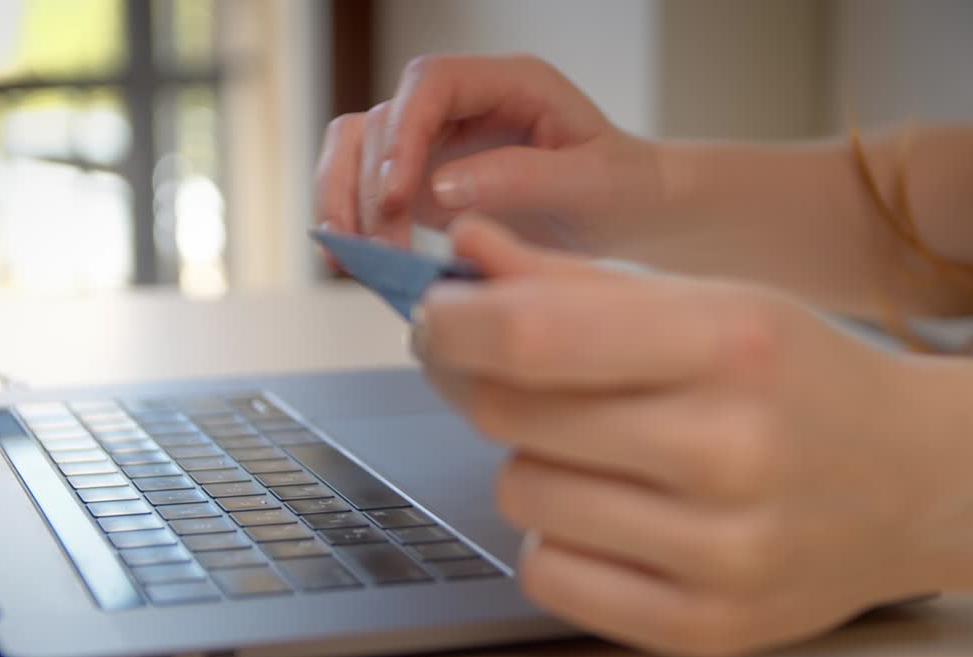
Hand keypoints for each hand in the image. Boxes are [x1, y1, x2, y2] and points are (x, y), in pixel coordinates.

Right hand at [314, 54, 663, 250]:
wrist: (630, 215)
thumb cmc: (622, 190)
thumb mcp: (590, 184)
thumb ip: (519, 178)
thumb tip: (437, 187)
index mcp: (510, 83)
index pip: (432, 82)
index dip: (403, 133)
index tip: (396, 196)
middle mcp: (463, 105)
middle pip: (382, 119)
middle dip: (369, 185)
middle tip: (381, 249)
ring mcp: (437, 141)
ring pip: (357, 147)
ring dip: (342, 199)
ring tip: (352, 257)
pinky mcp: (422, 183)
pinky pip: (364, 188)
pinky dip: (348, 219)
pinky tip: (350, 259)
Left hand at [414, 216, 951, 656]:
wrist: (920, 480)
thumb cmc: (802, 378)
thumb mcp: (709, 301)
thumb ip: (575, 279)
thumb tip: (462, 252)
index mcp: (732, 343)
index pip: (534, 335)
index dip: (455, 323)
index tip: (434, 316)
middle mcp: (730, 450)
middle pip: (510, 415)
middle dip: (493, 387)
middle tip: (531, 380)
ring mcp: (722, 551)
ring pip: (519, 495)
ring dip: (534, 464)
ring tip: (604, 454)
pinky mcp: (706, 626)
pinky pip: (548, 576)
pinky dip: (558, 540)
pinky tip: (614, 516)